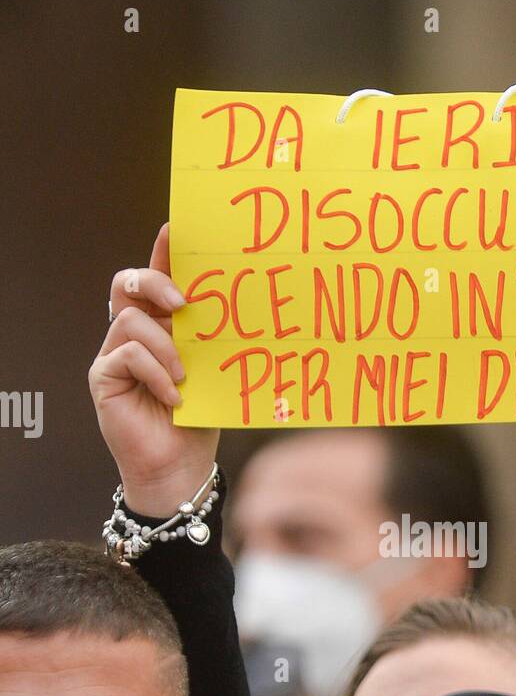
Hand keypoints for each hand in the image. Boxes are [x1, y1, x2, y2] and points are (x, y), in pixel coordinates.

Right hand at [89, 224, 218, 515]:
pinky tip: (173, 395)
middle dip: (155, 283)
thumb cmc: (200, 418)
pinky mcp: (102, 377)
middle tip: (184, 304)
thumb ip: (210, 336)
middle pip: (128, 284)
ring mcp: (115, 354)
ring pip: (132, 322)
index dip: (163, 253)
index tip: (176, 229)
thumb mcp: (211, 370)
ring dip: (165, 347)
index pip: (156, 279)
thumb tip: (234, 300)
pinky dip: (154, 372)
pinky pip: (126, 355)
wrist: (180, 466)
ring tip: (185, 376)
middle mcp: (133, 334)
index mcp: (161, 327)